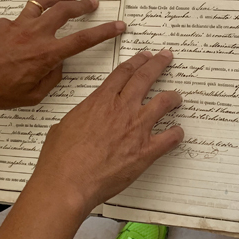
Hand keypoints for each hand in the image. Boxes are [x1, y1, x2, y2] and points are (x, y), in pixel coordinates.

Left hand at [0, 0, 124, 109]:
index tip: (118, 25)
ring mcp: (19, 24)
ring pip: (44, 1)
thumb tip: (59, 65)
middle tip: (93, 3)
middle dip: (84, 5)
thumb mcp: (32, 95)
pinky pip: (22, 15)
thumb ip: (52, 78)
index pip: (83, 39)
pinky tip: (30, 25)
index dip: (104, 31)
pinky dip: (31, 17)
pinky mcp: (4, 22)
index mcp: (46, 54)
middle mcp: (36, 34)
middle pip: (66, 10)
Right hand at [30, 49, 183, 215]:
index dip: (137, 61)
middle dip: (158, 64)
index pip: (123, 72)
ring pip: (164, 102)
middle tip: (166, 57)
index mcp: (101, 100)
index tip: (145, 56)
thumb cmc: (60, 159)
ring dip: (173, 97)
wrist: (68, 182)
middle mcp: (122, 108)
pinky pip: (170, 137)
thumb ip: (77, 119)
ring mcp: (137, 128)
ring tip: (177, 97)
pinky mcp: (146, 150)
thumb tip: (76, 123)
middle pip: (145, 77)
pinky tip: (178, 133)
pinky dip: (177, 134)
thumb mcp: (63, 127)